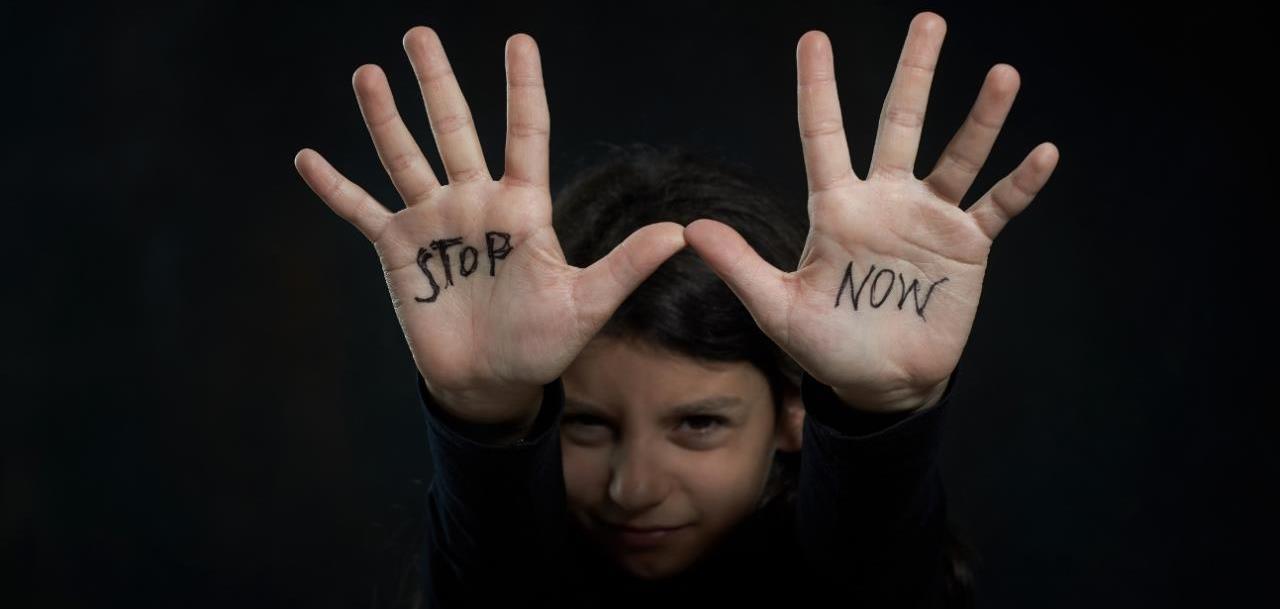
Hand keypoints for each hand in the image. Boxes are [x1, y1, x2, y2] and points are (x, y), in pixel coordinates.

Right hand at [294, 27, 685, 425]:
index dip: (523, 88)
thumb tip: (680, 234)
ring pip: (405, 157)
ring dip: (384, 117)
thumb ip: (626, 265)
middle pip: (454, 129)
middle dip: (436, 83)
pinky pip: (361, 212)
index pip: (524, 134)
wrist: (491, 382)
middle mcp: (475, 204)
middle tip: (419, 34)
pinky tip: (307, 158)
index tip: (520, 41)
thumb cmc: (541, 343)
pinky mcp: (398, 251)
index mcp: (522, 207)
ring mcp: (434, 223)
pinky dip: (335, 188)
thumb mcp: (587, 304)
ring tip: (368, 73)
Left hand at [684, 12, 1059, 412]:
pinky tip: (1042, 153)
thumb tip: (691, 229)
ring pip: (958, 156)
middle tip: (928, 21)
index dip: (818, 88)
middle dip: (914, 73)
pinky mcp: (966, 247)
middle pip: (900, 124)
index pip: (823, 135)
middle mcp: (885, 200)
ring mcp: (929, 219)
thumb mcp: (778, 306)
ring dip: (981, 118)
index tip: (814, 39)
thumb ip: (741, 265)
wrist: (880, 385)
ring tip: (1003, 74)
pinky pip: (996, 207)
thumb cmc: (825, 344)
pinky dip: (1019, 184)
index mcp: (837, 207)